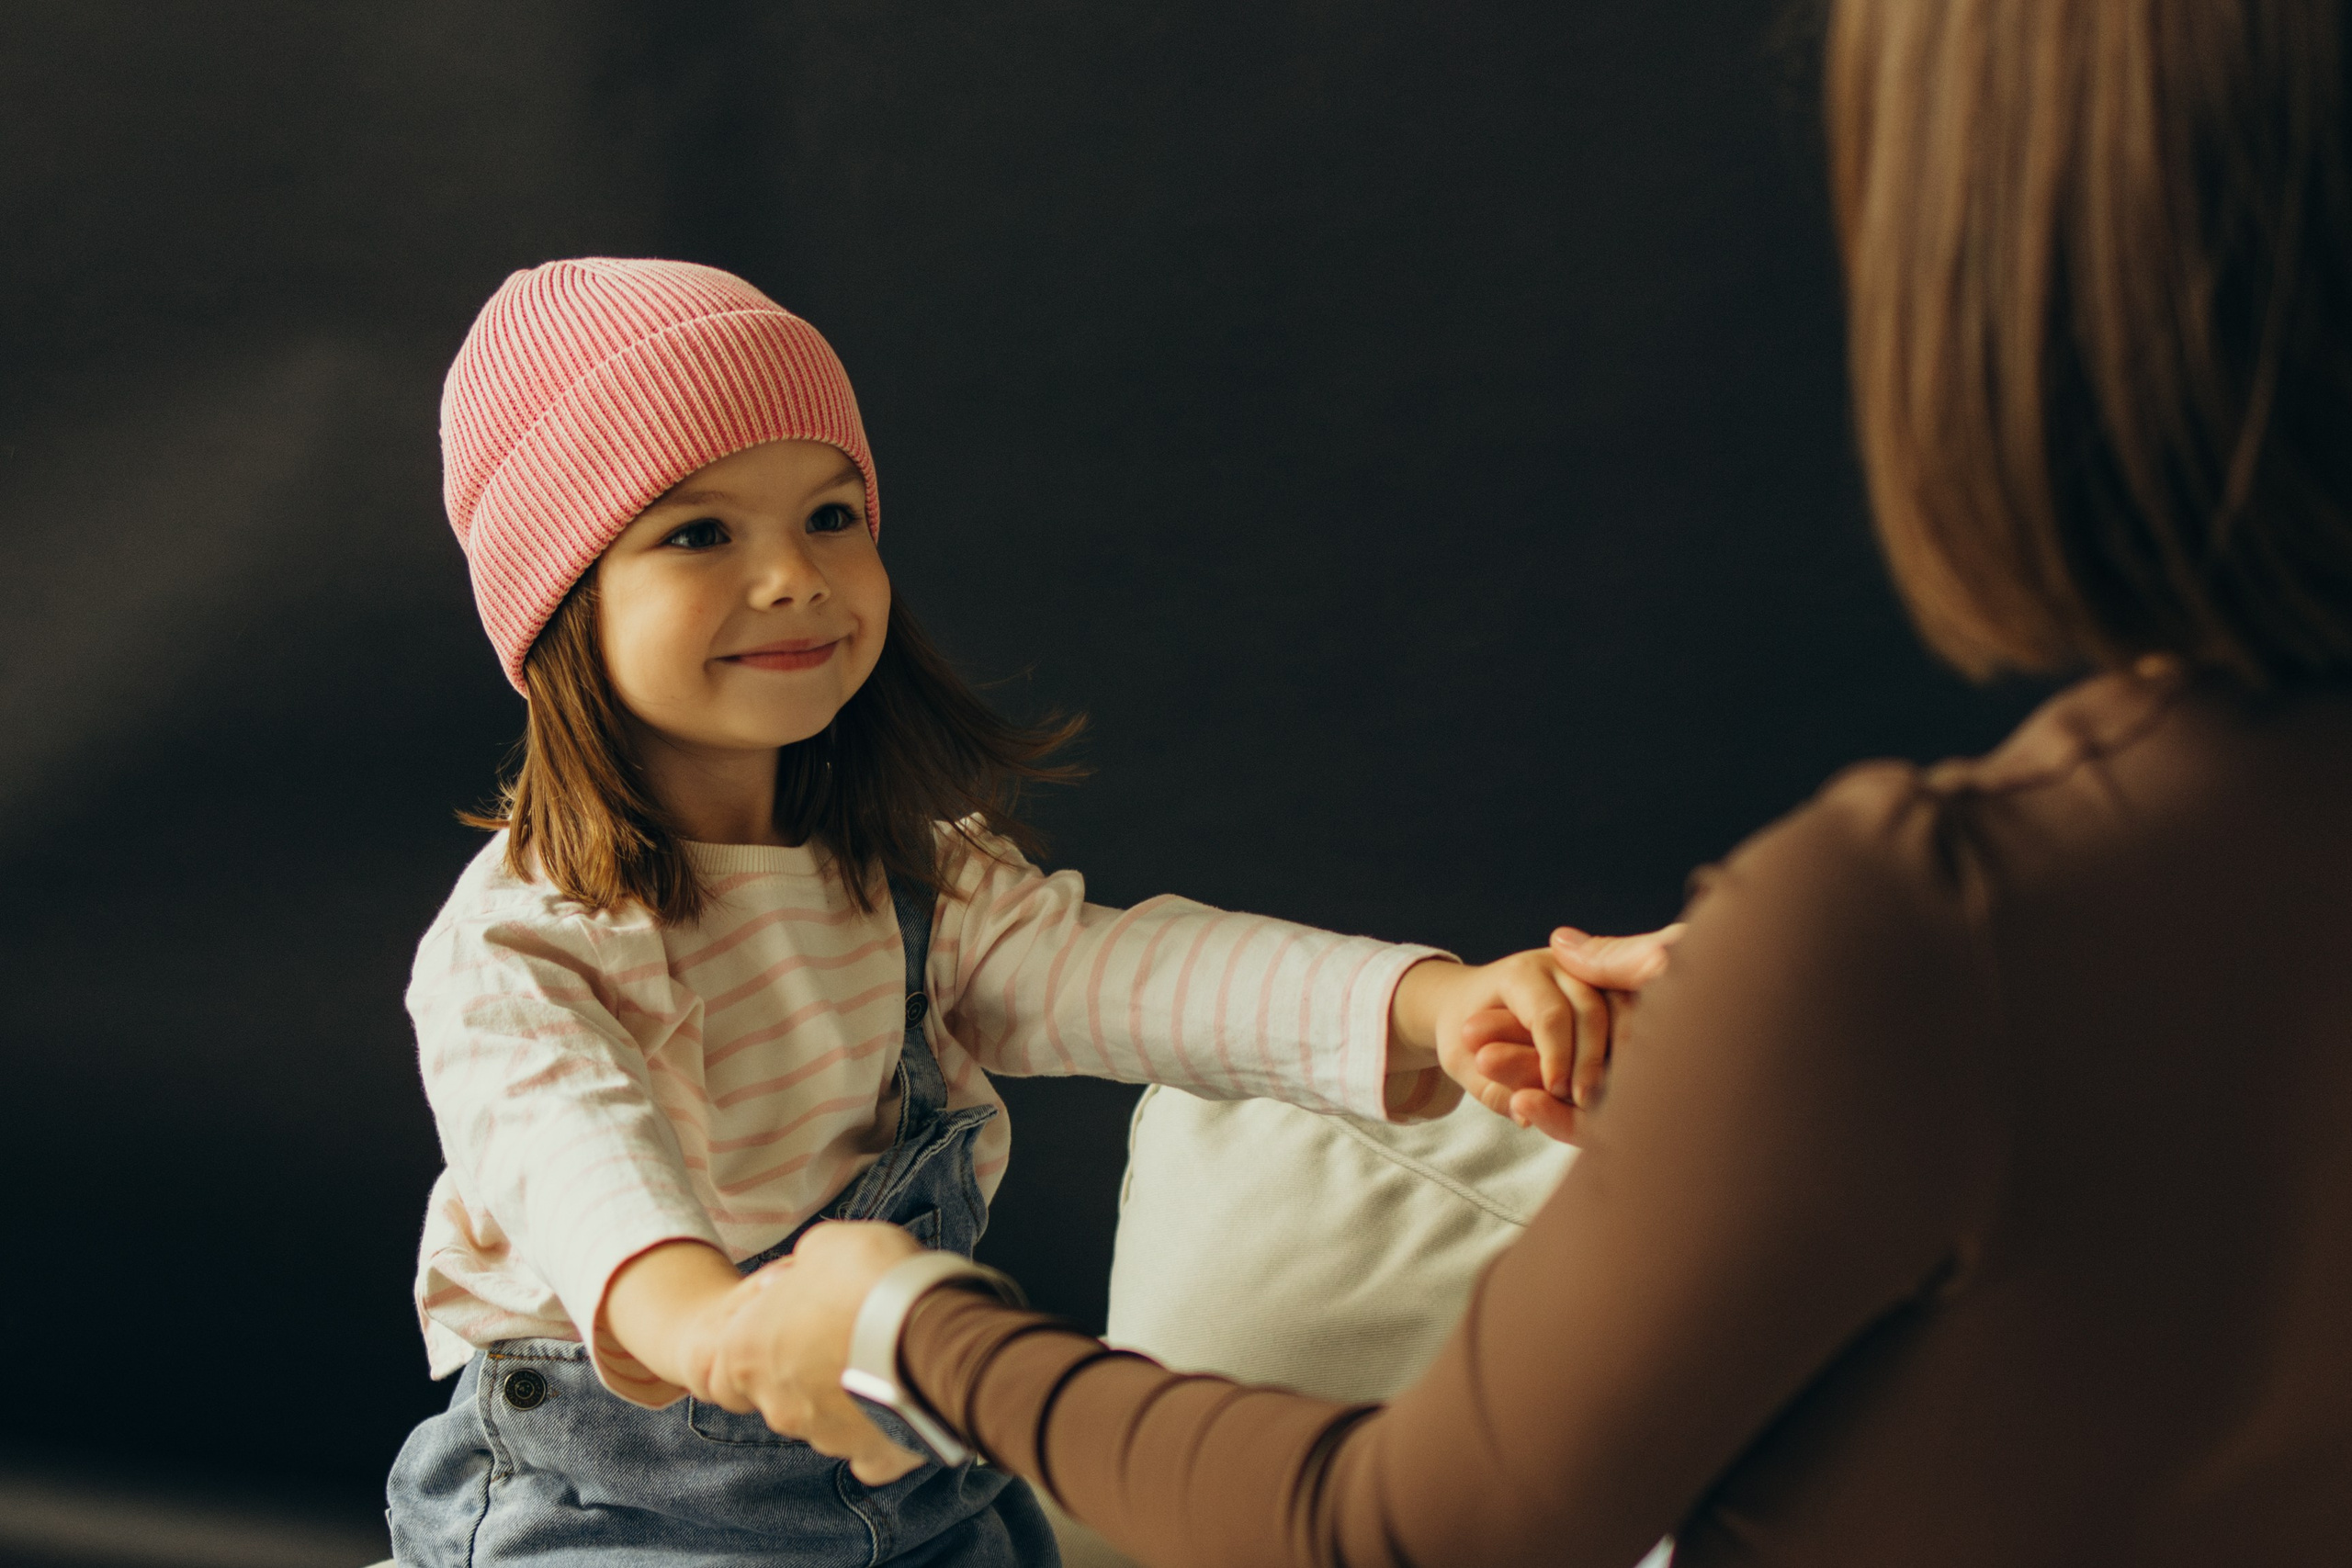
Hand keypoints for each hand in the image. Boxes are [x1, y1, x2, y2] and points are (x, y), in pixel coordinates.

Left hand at [706, 1221, 928, 1483]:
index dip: (756, 1346)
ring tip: (884, 1359)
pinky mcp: (871, 1456)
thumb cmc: (870, 1280)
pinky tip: (905, 1400)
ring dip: (845, 1396)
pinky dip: (883, 1431)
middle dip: (805, 1369)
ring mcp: (822, 1435)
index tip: (790, 1325)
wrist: (933, 1330)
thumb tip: (804, 1275)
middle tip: (844, 1335)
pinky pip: (871, 1449)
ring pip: (825, 1420)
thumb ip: (802, 1268)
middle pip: (779, 1393)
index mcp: (747, 1352)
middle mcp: (776, 1403)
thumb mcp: (823, 1245)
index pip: (723, 1369)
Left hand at [1390, 949, 1612, 1128]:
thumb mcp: (1462, 1062)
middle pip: (1590, 1008)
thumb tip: (1525, 1114)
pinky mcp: (1608, 988)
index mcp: (1520, 973)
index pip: (1548, 1013)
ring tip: (1603, 1096)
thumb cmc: (1466, 1039)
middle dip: (1589, 1059)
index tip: (1554, 1090)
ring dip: (1616, 1054)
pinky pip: (1631, 1015)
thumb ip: (1490, 1088)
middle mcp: (1559, 964)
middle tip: (1582, 1100)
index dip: (1556, 1055)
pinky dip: (1629, 1047)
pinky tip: (1620, 1084)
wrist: (1471, 1006)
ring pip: (1620, 1008)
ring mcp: (1588, 972)